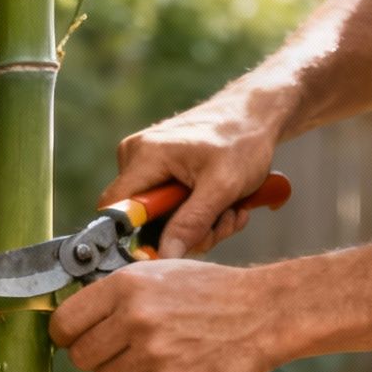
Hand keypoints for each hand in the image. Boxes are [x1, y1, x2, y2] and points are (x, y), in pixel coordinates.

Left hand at [49, 260, 278, 371]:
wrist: (262, 313)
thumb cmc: (210, 291)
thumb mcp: (158, 274)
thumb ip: (116, 295)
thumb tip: (74, 320)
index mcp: (126, 285)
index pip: (64, 323)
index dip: (66, 335)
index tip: (75, 339)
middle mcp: (134, 318)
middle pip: (80, 357)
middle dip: (95, 358)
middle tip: (117, 351)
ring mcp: (153, 353)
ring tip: (151, 357)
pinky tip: (173, 367)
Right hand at [106, 96, 280, 259]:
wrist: (255, 114)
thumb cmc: (243, 141)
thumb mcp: (223, 187)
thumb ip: (191, 223)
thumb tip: (164, 257)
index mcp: (144, 155)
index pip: (116, 210)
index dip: (135, 238)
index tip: (171, 248)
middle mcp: (136, 156)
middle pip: (142, 219)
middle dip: (185, 232)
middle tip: (223, 224)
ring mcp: (145, 161)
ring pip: (159, 218)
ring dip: (199, 225)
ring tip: (230, 210)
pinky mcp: (157, 168)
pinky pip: (168, 206)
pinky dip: (198, 213)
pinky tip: (223, 203)